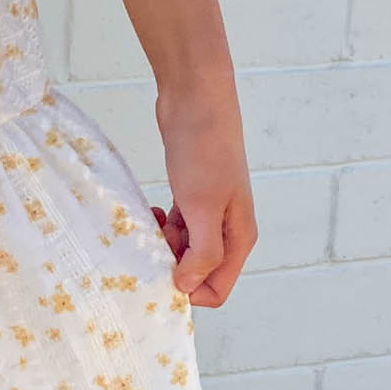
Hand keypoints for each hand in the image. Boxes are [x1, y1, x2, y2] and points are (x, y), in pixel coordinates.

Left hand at [151, 79, 257, 307]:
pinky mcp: (192, 197)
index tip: (162, 270)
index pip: (216, 290)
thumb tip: (187, 288)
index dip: (188, 290)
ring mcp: (210, 213)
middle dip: (171, 265)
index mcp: (239, 238)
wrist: (196, 99)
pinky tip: (151, 210)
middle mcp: (228, 230)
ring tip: (151, 221)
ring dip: (163, 245)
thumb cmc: (204, 151)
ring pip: (183, 250)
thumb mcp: (202, 207)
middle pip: (198, 273)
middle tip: (153, 241)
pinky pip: (175, 229)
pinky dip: (161, 227)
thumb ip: (201, 253)